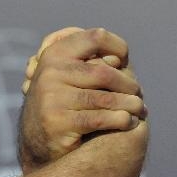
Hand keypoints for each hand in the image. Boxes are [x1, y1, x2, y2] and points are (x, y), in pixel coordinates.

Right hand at [18, 27, 146, 170]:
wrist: (37, 139)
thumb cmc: (64, 100)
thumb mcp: (69, 74)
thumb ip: (90, 62)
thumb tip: (119, 61)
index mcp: (55, 53)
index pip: (96, 37)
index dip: (118, 46)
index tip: (125, 61)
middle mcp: (51, 72)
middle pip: (105, 73)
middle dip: (128, 84)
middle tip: (139, 93)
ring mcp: (53, 97)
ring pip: (105, 98)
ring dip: (130, 105)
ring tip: (140, 109)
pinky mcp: (58, 122)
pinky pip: (100, 119)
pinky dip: (121, 120)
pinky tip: (130, 122)